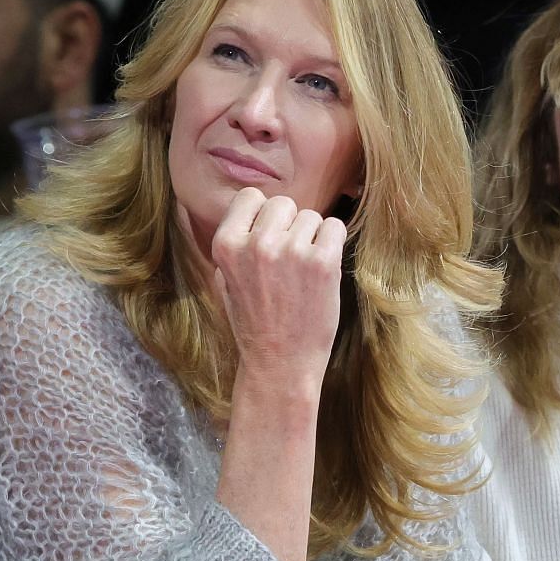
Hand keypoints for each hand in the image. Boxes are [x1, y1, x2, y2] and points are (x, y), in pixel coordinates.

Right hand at [205, 189, 345, 384]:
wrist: (279, 363)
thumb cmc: (253, 323)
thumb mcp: (224, 280)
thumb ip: (235, 243)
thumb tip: (254, 209)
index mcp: (226, 245)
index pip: (250, 197)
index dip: (261, 216)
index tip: (267, 240)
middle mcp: (257, 244)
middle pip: (283, 203)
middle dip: (288, 226)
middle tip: (288, 260)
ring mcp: (291, 252)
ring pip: (310, 216)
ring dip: (311, 238)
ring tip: (302, 272)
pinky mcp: (323, 263)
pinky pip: (334, 227)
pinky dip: (332, 243)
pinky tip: (321, 270)